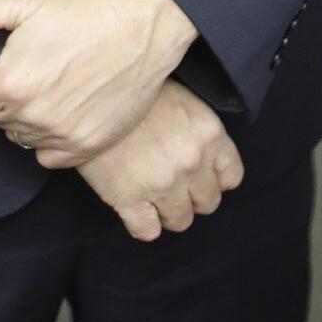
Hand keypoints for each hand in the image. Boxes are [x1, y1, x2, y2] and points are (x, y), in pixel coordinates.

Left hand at [0, 0, 198, 168]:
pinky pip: (49, 156)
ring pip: (19, 137)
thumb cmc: (84, 9)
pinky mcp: (87, 149)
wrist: (144, 26)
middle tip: (28, 67)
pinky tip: (65, 107)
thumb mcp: (24, 2)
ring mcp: (61, 138)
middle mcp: (31, 118)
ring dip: (25, 116)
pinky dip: (50, 137)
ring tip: (50, 83)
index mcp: (9, 83)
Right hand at [77, 79, 244, 241]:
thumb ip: (198, 129)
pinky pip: (148, 231)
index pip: (231, 177)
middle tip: (171, 181)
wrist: (89, 90)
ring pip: (181, 221)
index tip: (199, 174)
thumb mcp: (180, 97)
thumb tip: (202, 153)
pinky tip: (132, 204)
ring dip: (167, 210)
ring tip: (150, 192)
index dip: (214, 178)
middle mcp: (192, 161)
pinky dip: (141, 223)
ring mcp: (163, 184)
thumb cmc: (135, 91)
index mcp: (209, 133)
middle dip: (191, 195)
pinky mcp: (130, 199)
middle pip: (208, 203)